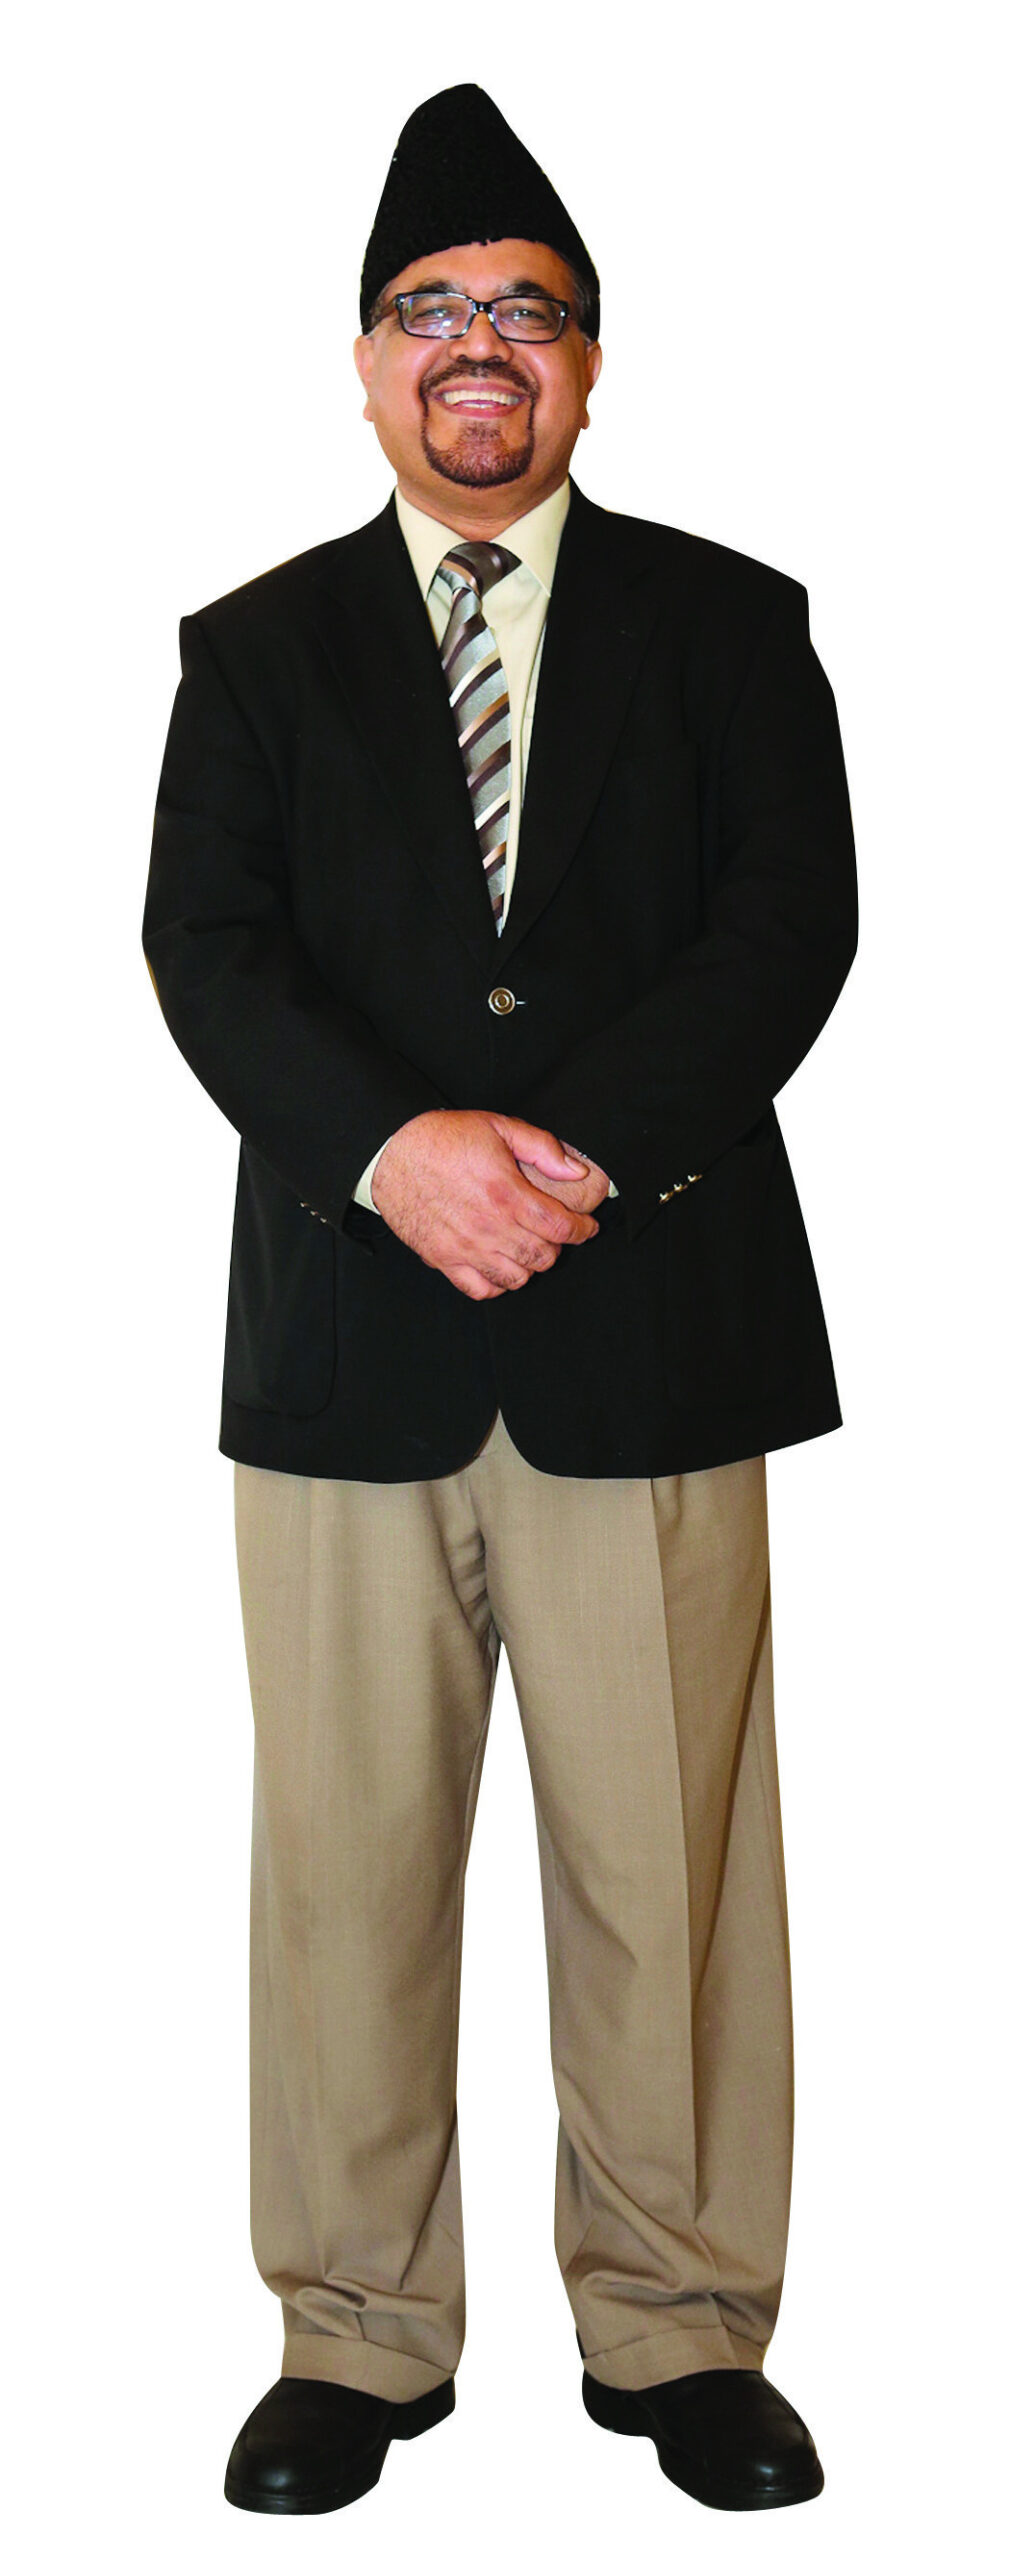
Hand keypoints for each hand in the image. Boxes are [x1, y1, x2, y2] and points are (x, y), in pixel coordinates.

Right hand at [370, 1108, 600, 1299]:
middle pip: (542, 1256)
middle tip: (553, 1233)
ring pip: (516, 1278)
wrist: (391, 1152)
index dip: (581, 1231)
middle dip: (556, 1246)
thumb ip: (542, 1148)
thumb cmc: (443, 1137)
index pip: (559, 1227)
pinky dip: (497, 1284)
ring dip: (529, 1266)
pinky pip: (480, 1289)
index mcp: (506, 1194)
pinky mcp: (443, 1259)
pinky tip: (500, 1266)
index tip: (586, 1227)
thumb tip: (577, 1171)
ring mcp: (465, 1247)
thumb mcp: (498, 1127)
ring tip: (527, 1248)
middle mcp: (488, 1227)